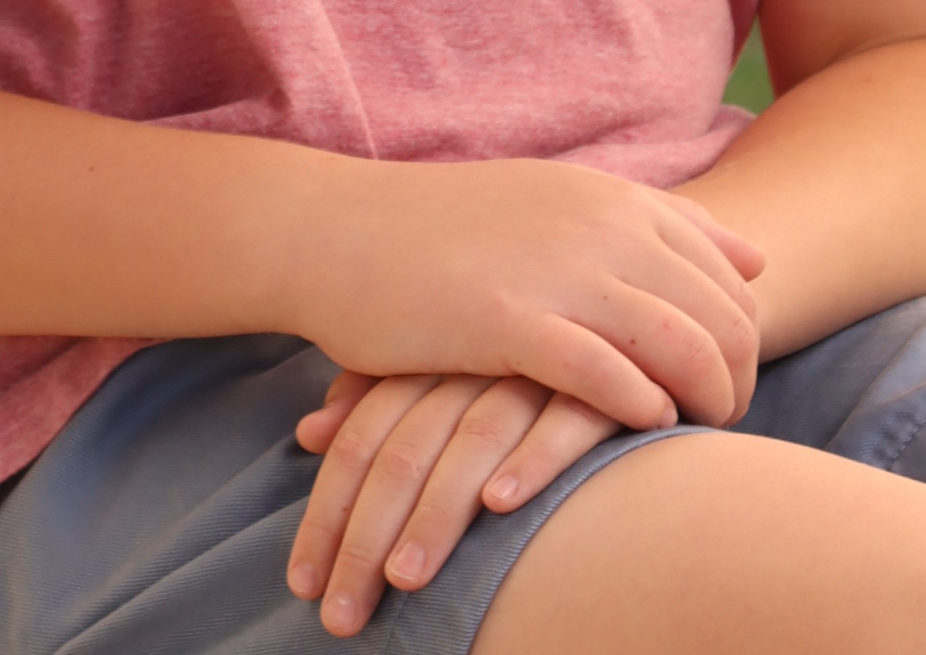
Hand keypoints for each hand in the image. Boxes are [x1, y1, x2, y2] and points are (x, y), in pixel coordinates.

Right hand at [287, 160, 764, 436]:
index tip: (728, 381)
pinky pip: (605, 374)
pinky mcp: (509, 321)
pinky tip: (637, 425)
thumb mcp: (564, 203)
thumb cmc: (452, 227)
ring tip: (690, 433)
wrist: (341, 230)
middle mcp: (600, 226)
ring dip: (704, 401)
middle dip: (738, 379)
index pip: (730, 274)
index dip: (746, 338)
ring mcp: (557, 271)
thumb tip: (757, 259)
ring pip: (681, 346)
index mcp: (615, 199)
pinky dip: (637, 408)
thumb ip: (662, 226)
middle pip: (721, 315)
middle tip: (722, 422)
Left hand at [287, 369, 621, 636]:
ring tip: (405, 580)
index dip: (328, 511)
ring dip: (437, 514)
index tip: (302, 584)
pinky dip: (531, 461)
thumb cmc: (515, 349)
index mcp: (432, 355)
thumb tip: (308, 431)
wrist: (622, 311)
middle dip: (365, 536)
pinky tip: (500, 506)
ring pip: (473, 441)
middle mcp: (476, 360)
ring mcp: (539, 369)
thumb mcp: (442, 359)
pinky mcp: (605, 383)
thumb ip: (376, 392)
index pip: (362, 438)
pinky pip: (564, 420)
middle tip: (342, 613)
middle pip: (404, 449)